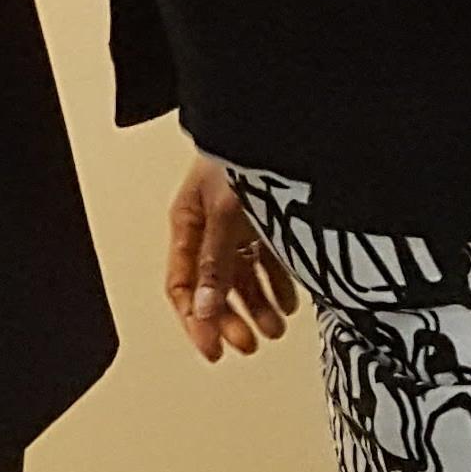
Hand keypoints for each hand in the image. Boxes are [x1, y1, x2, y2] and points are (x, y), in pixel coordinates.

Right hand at [165, 154, 297, 362]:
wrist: (277, 122)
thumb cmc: (242, 155)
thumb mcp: (224, 212)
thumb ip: (214, 261)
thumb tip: (202, 309)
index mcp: (187, 223)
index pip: (181, 285)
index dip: (195, 321)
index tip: (214, 349)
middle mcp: (210, 227)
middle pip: (211, 287)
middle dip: (228, 319)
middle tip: (246, 344)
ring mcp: (239, 224)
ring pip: (242, 277)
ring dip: (256, 307)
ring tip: (275, 329)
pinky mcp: (267, 219)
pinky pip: (267, 261)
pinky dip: (277, 285)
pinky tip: (289, 301)